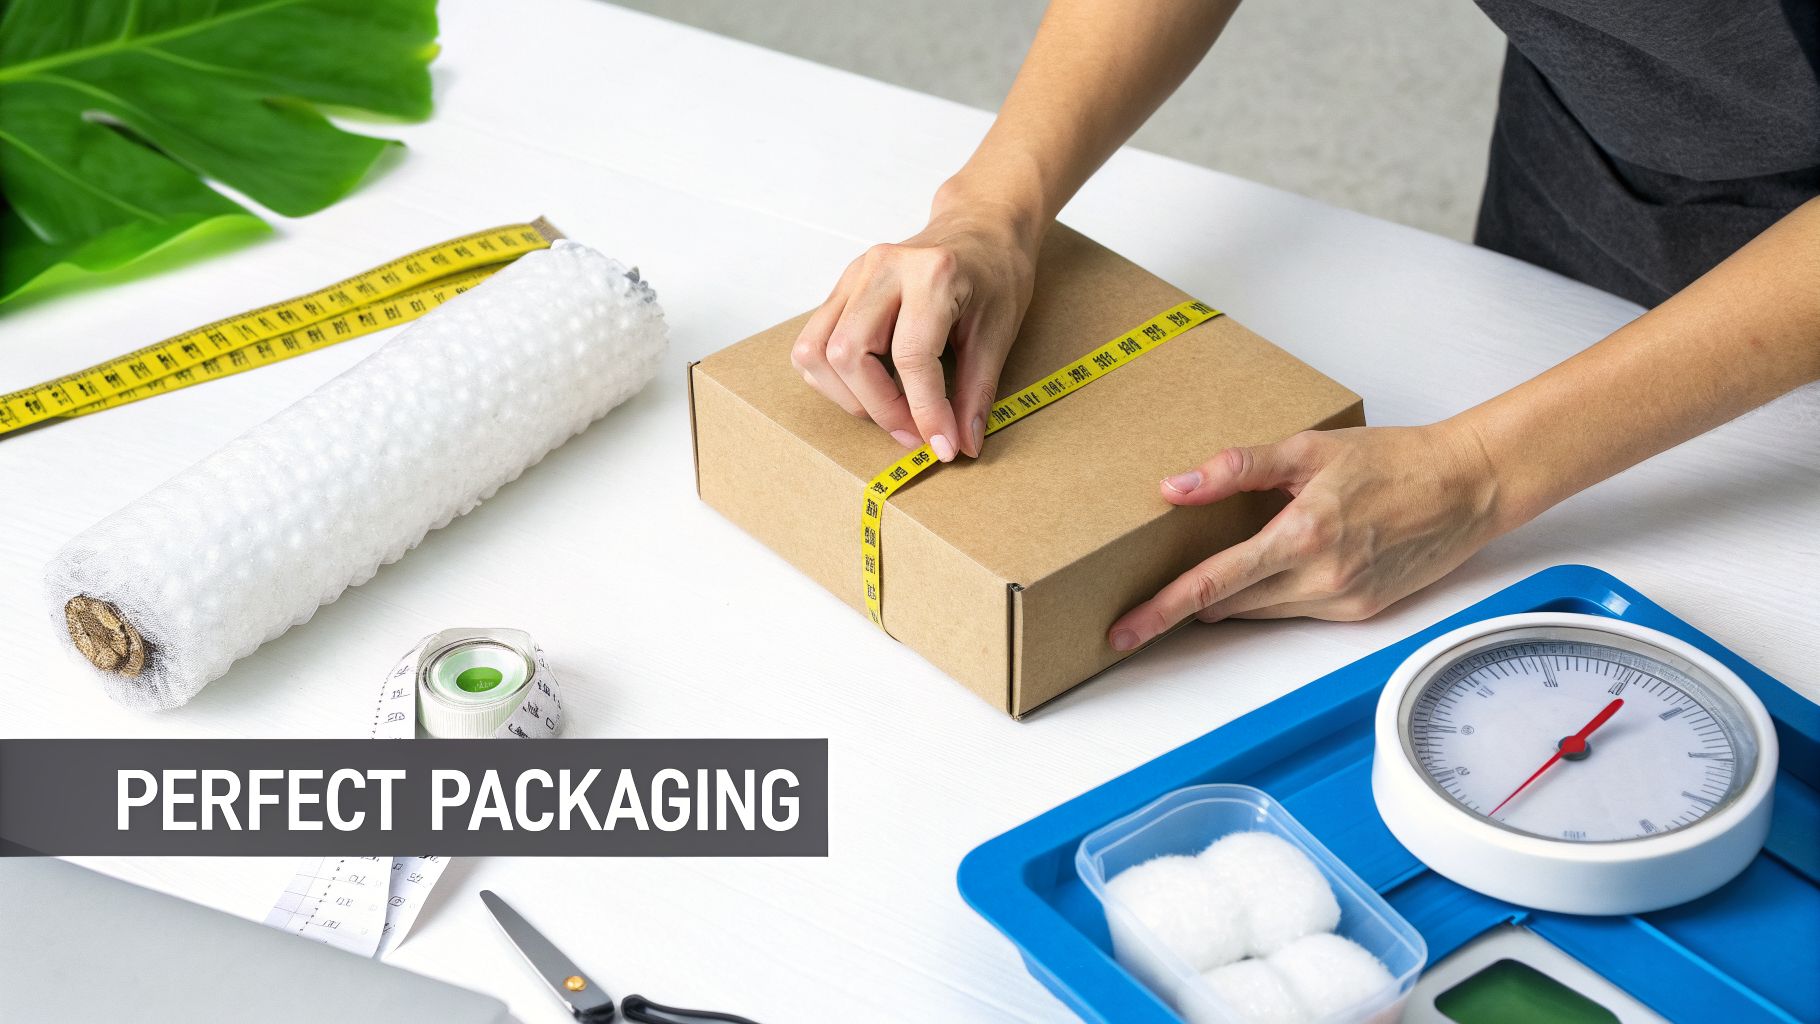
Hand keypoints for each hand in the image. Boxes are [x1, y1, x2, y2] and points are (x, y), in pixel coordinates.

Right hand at [790, 198, 1037, 460]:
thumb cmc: (996, 272)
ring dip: (848, 397)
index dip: (925, 411)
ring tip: (889, 412)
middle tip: (914, 433)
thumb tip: (963, 444)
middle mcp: (883, 268)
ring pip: (817, 351)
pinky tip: (870, 388)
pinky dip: (834, 379)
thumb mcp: (999, 332)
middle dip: (878, 408)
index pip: (912, 357)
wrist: (980, 226)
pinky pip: (814, 342)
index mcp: (932, 274)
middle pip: (848, 354)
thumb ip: (977, 391)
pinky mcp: (841, 287)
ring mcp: (855, 274)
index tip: (942, 446)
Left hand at [1108, 421, 1503, 649]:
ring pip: (1260, 612)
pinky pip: (1295, 612)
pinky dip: (1275, 594)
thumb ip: (1237, 467)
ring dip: (1236, 597)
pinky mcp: (1358, 612)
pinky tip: (1281, 564)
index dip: (1163, 610)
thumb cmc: (1392, 460)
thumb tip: (1176, 487)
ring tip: (1226, 567)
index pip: (1213, 584)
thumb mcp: (1308, 448)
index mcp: (1301, 535)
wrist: (1466, 486)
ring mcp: (1341, 600)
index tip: (1125, 630)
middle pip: (1230, 606)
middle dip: (1194, 601)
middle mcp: (1320, 578)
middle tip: (1159, 588)